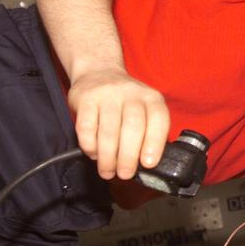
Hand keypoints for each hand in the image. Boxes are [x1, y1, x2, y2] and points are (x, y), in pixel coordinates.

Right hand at [67, 66, 169, 180]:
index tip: (148, 164)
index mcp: (152, 98)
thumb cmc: (125, 101)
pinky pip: (86, 127)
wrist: (98, 71)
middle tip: (125, 174)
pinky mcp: (85, 99)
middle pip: (133, 127)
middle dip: (128, 156)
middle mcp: (131, 93)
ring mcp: (107, 94)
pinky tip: (94, 154)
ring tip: (108, 171)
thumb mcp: (145, 108)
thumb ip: (149, 131)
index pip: (159, 119)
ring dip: (108, 157)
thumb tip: (148, 165)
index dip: (155, 143)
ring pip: (109, 131)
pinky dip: (90, 146)